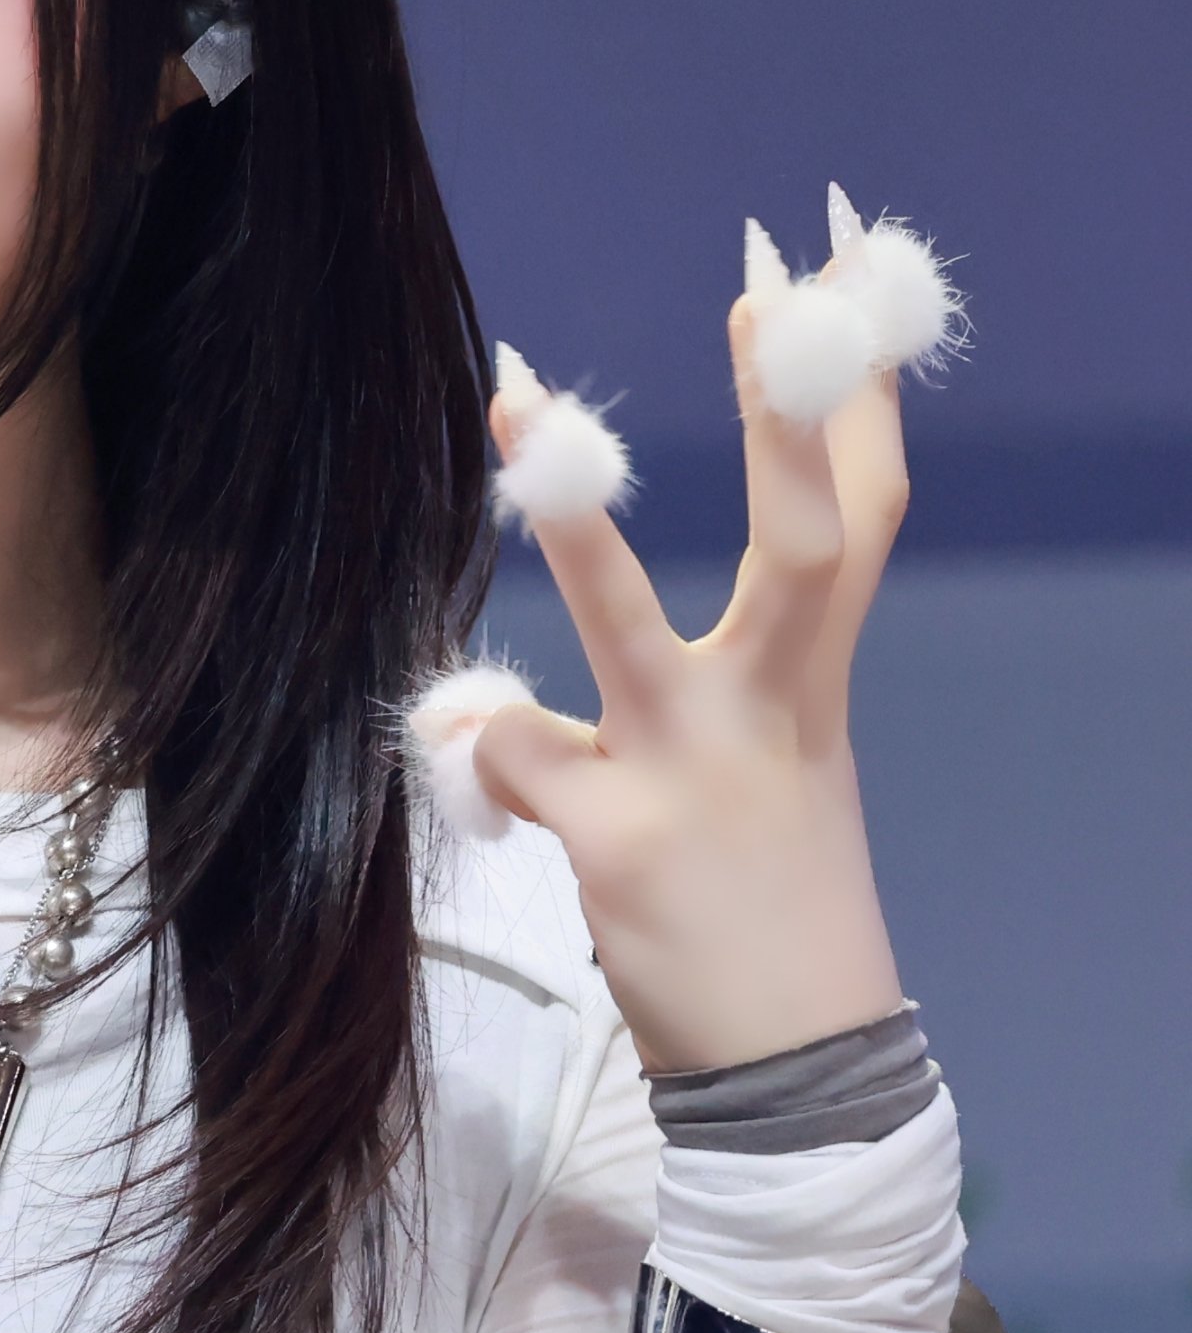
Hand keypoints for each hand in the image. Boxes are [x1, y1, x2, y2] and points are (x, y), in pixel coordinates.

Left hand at [468, 305, 908, 1072]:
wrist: (795, 1065)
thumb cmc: (780, 894)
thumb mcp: (798, 751)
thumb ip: (773, 648)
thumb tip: (760, 544)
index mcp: (817, 680)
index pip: (861, 508)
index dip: (857, 387)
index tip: (849, 268)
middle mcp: (771, 708)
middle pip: (804, 537)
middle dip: (788, 413)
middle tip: (766, 288)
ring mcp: (691, 771)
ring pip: (628, 620)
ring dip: (574, 518)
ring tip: (519, 400)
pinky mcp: (613, 842)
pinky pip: (515, 755)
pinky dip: (479, 741)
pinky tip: (471, 742)